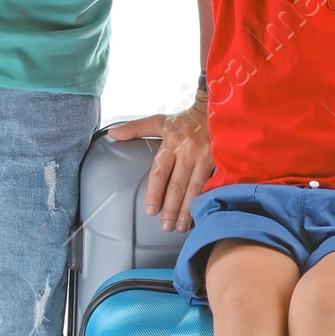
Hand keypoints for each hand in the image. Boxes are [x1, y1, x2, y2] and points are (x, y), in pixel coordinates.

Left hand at [107, 99, 211, 232]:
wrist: (217, 108)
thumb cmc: (186, 120)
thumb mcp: (161, 121)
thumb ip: (136, 128)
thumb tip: (112, 135)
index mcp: (172, 143)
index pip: (160, 172)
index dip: (154, 192)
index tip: (150, 211)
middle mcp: (189, 152)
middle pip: (178, 185)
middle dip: (171, 208)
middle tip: (166, 226)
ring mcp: (207, 158)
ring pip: (196, 188)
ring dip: (188, 209)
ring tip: (181, 227)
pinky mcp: (222, 161)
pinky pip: (214, 185)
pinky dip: (207, 200)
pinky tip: (204, 215)